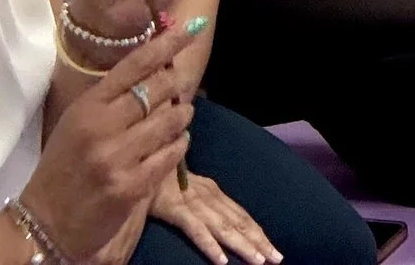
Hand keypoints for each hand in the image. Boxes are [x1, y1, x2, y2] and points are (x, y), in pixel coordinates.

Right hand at [21, 22, 197, 259]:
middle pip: (158, 89)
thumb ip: (112, 99)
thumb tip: (156, 69)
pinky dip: (179, 146)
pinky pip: (171, 156)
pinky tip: (175, 145)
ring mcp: (116, 158)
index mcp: (87, 106)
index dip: (166, 44)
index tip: (191, 27)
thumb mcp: (77, 123)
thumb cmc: (63, 167)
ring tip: (181, 117)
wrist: (44, 221)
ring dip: (182, 117)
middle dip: (177, 85)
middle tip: (181, 88)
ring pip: (170, 122)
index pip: (134, 65)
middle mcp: (101, 127)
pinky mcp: (131, 187)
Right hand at [149, 170, 282, 264]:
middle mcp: (208, 195)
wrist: (137, 159)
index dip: (258, 232)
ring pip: (223, 227)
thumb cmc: (159, 178)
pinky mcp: (174, 208)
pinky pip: (195, 229)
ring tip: (258, 261)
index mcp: (213, 191)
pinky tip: (222, 260)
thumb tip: (220, 222)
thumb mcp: (187, 189)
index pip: (241, 215)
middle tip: (277, 259)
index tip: (273, 249)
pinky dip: (210, 245)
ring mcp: (192, 202)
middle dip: (258, 241)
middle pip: (238, 222)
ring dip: (242, 245)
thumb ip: (203, 204)